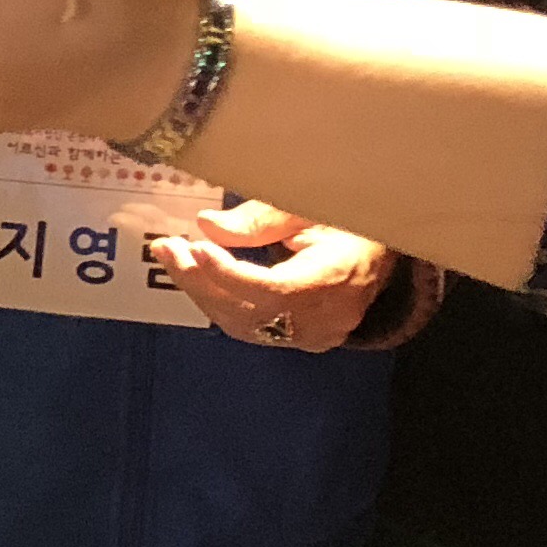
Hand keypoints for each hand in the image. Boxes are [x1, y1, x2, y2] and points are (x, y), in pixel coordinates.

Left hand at [151, 202, 394, 352]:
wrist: (381, 253)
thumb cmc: (346, 220)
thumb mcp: (308, 206)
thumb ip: (260, 219)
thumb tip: (207, 226)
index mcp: (339, 278)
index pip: (276, 290)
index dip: (230, 274)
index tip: (195, 247)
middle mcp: (329, 317)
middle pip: (253, 312)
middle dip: (201, 280)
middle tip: (165, 248)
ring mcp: (318, 335)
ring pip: (246, 326)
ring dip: (203, 292)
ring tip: (173, 257)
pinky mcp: (306, 340)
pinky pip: (254, 329)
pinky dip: (221, 303)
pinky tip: (198, 276)